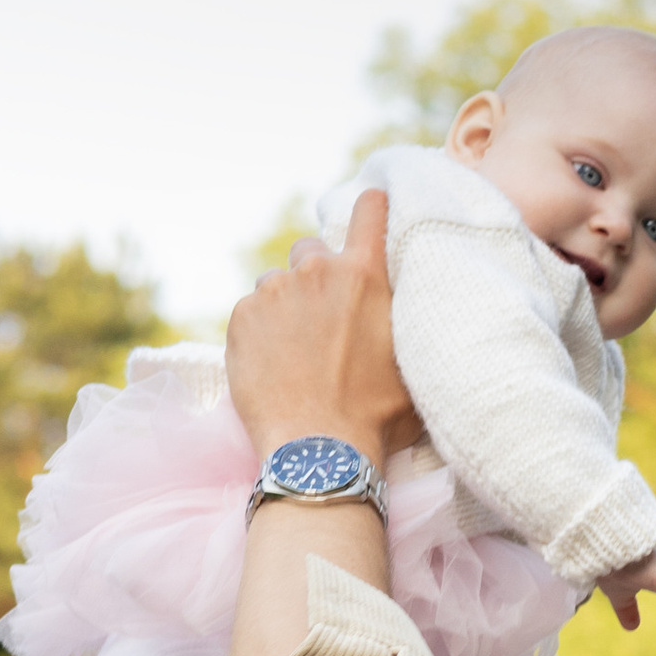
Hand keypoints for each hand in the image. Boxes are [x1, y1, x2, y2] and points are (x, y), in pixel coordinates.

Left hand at [225, 190, 416, 467]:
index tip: (368, 210)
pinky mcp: (241, 317)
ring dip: (285, 307)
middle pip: (311, 250)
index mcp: (366, 274)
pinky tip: (274, 367)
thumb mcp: (412, 361)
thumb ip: (402, 319)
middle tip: (323, 320)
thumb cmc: (377, 415)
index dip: (370, 207)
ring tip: (295, 353)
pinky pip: (252, 313)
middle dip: (317, 276)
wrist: (320, 448)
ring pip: (277, 284)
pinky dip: (260, 333)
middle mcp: (317, 270)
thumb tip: (414, 311)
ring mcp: (274, 292)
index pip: (369, 209)